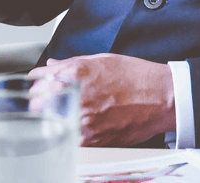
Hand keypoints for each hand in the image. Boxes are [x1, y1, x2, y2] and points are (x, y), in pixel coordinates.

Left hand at [29, 53, 175, 146]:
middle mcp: (76, 96)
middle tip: (47, 102)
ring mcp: (83, 120)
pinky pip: (69, 138)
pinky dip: (70, 133)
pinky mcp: (92, 139)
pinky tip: (79, 126)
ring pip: (51, 124)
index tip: (38, 86)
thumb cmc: (137, 77)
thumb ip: (71, 63)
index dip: (37, 83)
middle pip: (37, 104)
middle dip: (39, 102)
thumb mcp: (102, 60)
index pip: (38, 80)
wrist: (162, 98)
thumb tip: (52, 65)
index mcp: (76, 73)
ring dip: (53, 119)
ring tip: (67, 114)